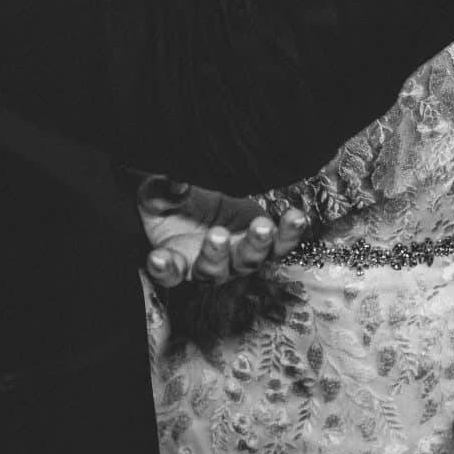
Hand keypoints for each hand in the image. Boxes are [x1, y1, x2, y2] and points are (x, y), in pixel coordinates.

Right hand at [136, 175, 307, 288]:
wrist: (202, 199)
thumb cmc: (172, 201)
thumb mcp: (157, 193)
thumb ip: (162, 192)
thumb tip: (177, 184)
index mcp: (176, 256)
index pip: (167, 269)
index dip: (162, 267)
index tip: (159, 257)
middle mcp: (208, 265)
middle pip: (213, 270)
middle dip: (216, 254)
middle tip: (217, 235)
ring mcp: (238, 257)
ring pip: (250, 260)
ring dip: (257, 245)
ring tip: (262, 227)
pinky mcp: (263, 243)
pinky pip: (279, 245)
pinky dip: (289, 233)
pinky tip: (295, 217)